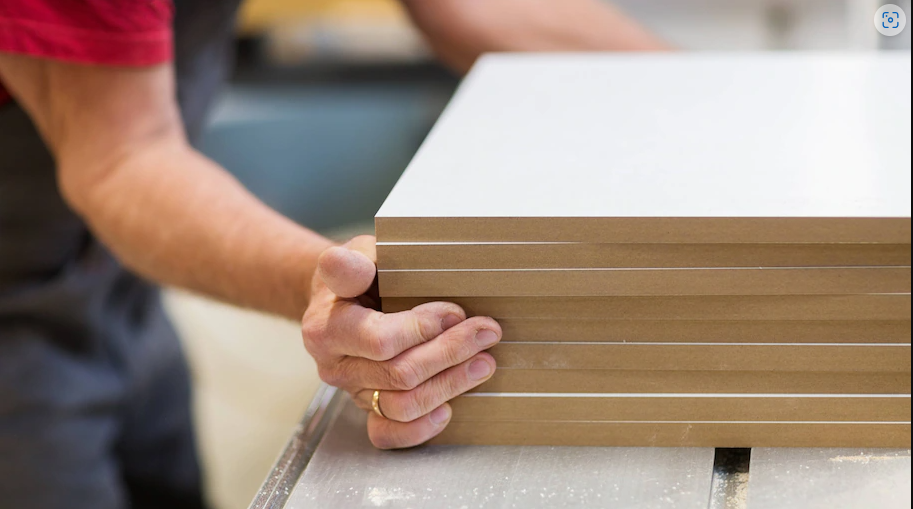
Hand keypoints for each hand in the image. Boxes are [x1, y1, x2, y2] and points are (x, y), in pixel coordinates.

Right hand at [301, 235, 500, 448]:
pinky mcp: (366, 409)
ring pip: (402, 406)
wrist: (337, 304)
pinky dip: (420, 429)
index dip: (424, 329)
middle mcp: (336, 366)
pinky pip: (388, 434)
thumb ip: (351, 265)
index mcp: (328, 328)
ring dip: (450, 385)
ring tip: (483, 363)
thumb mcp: (354, 258)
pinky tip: (448, 410)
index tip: (456, 312)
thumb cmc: (356, 278)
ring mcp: (352, 391)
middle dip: (450, 353)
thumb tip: (347, 264)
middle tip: (485, 332)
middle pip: (400, 374)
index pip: (380, 340)